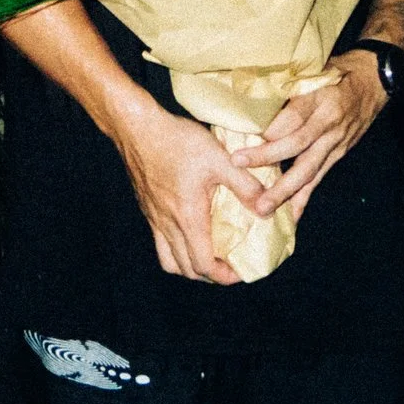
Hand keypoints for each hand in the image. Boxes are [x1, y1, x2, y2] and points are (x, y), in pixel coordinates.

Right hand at [110, 96, 274, 284]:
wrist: (137, 126)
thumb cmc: (178, 141)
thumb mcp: (220, 159)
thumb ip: (245, 185)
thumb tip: (267, 209)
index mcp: (188, 218)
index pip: (203, 265)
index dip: (223, 276)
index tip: (240, 272)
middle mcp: (168, 224)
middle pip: (186, 269)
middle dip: (209, 275)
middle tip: (228, 266)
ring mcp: (154, 217)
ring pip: (168, 260)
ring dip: (189, 266)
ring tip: (207, 254)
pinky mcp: (147, 207)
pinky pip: (160, 242)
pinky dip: (176, 248)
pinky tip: (189, 229)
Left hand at [230, 53, 384, 218]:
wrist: (375, 80)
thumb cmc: (339, 71)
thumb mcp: (315, 68)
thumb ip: (288, 82)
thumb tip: (251, 93)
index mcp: (320, 96)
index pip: (294, 114)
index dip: (272, 126)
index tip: (248, 131)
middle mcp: (328, 121)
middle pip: (296, 142)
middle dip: (267, 157)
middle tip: (239, 164)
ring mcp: (335, 141)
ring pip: (308, 167)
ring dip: (285, 189)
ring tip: (263, 205)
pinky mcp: (339, 153)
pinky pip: (320, 177)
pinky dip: (305, 197)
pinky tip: (292, 214)